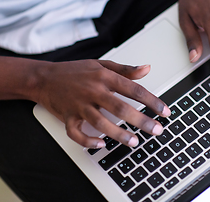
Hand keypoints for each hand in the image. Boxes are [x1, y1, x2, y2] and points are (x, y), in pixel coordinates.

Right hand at [36, 60, 170, 148]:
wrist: (44, 77)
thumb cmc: (74, 71)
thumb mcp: (101, 65)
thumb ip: (125, 69)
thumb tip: (147, 69)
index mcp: (103, 77)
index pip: (133, 89)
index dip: (152, 101)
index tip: (165, 112)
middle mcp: (93, 91)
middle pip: (120, 108)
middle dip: (141, 121)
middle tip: (157, 130)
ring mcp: (79, 105)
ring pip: (101, 123)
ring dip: (119, 135)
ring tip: (135, 142)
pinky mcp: (67, 117)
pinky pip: (77, 134)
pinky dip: (88, 141)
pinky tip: (101, 144)